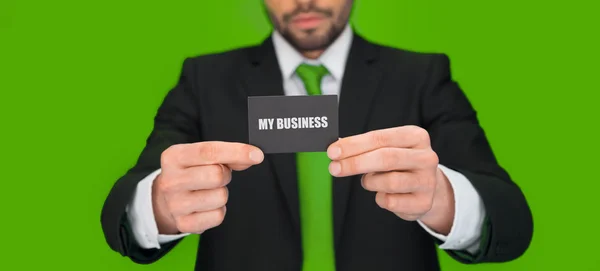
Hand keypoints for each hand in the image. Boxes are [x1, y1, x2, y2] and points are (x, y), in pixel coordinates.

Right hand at [152, 142, 263, 234]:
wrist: (166, 199)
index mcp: (173, 157)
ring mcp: (176, 204)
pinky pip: (218, 216)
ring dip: (222, 193)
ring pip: (220, 197)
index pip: (209, 152)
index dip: (236, 152)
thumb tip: (252, 157)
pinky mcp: (184, 223)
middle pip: (217, 175)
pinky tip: (207, 205)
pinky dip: (219, 210)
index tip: (256, 155)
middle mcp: (171, 181)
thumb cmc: (189, 172)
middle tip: (219, 175)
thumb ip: (227, 154)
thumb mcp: (200, 157)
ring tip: (209, 190)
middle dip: (225, 174)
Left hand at [327, 126, 454, 234]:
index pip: (380, 138)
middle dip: (355, 163)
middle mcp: (426, 157)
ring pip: (388, 182)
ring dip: (370, 182)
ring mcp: (427, 181)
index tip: (332, 152)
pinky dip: (380, 198)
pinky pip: (390, 202)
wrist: (426, 186)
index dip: (354, 145)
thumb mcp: (386, 148)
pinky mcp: (424, 203)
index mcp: (416, 136)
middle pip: (385, 158)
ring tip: (369, 181)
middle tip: (334, 168)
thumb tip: (335, 149)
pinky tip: (384, 194)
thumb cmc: (399, 163)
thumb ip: (364, 147)